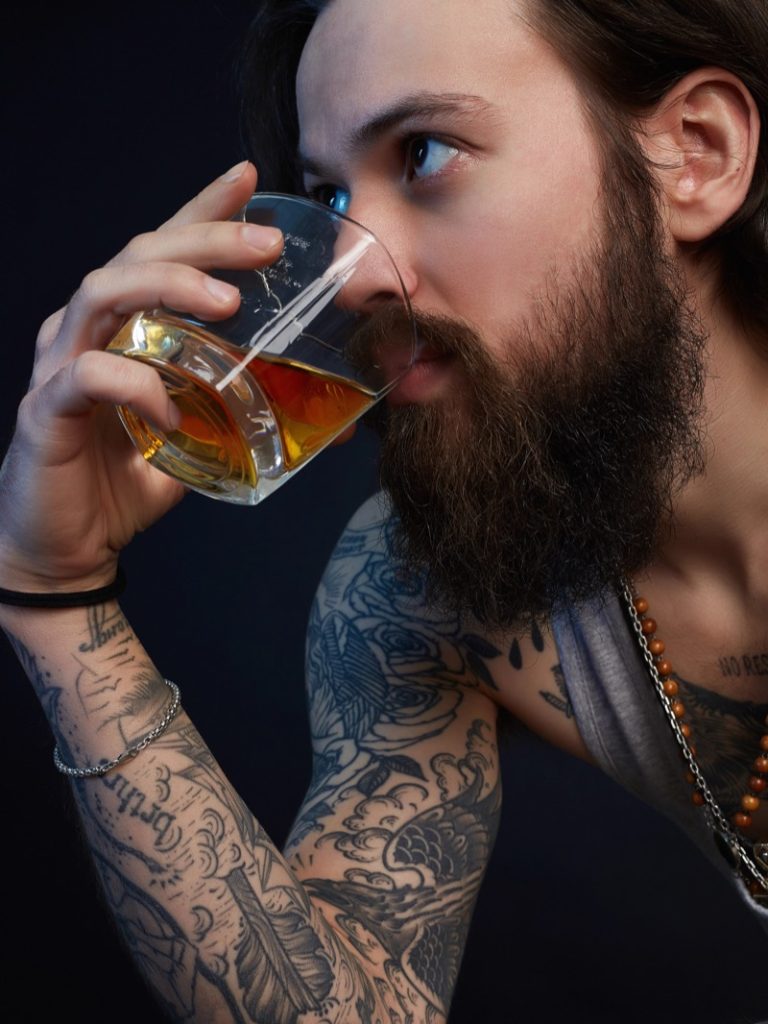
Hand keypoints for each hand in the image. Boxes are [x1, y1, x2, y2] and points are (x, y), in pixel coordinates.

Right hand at [0, 160, 281, 590]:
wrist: (66, 546)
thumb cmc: (126, 481)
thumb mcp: (198, 437)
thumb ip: (236, 411)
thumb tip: (318, 414)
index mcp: (124, 326)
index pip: (160, 250)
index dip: (201, 211)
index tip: (246, 178)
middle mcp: (87, 331)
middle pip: (138, 255)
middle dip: (204, 239)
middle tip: (266, 246)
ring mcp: (59, 365)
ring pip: (105, 293)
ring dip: (169, 288)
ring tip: (228, 305)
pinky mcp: (46, 410)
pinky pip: (89, 376)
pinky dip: (137, 384)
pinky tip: (175, 411)